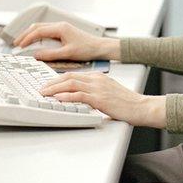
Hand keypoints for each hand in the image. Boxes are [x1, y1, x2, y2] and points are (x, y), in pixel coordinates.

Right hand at [13, 22, 120, 61]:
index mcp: (60, 28)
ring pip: (41, 28)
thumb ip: (50, 54)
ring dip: (31, 34)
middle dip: (25, 35)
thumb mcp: (67, 54)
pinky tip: (35, 42)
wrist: (100, 47)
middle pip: (37, 27)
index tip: (19, 46)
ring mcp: (62, 27)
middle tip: (16, 44)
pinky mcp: (64, 31)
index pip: (38, 31)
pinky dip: (38, 36)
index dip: (27, 38)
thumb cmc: (87, 49)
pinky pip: (47, 31)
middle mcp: (60, 25)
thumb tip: (35, 55)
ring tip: (22, 43)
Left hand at [39, 72, 165, 127]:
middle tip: (42, 89)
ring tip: (44, 93)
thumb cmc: (128, 103)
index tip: (48, 85)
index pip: (73, 75)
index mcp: (98, 77)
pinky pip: (79, 95)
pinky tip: (58, 98)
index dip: (58, 79)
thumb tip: (81, 100)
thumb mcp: (109, 94)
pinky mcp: (100, 98)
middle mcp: (97, 80)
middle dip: (52, 82)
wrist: (141, 107)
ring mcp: (98, 88)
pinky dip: (66, 96)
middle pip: (69, 77)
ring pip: (71, 84)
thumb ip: (95, 94)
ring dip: (55, 88)